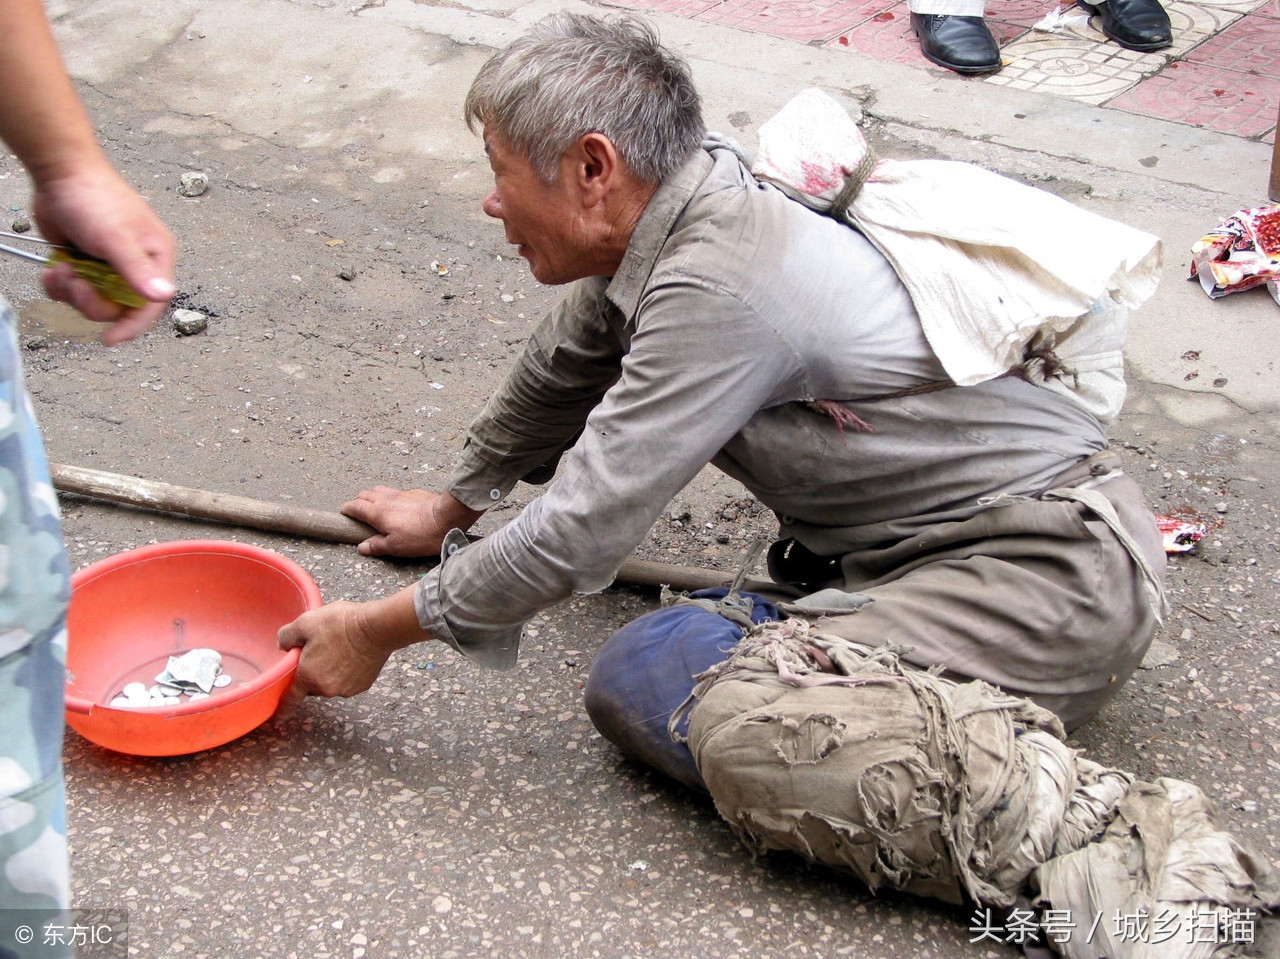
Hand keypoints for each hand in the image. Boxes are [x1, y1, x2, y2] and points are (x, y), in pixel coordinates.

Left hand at [31, 162, 175, 344]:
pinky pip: (74, 289)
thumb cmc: (94, 197)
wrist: (59, 172)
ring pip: (93, 300)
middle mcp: (135, 264)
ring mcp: (107, 264)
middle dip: (92, 302)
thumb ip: (138, 270)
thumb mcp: (117, 238)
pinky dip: (59, 284)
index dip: (133, 325)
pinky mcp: (84, 261)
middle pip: (118, 307)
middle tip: (77, 284)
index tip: (111, 338)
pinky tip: (54, 268)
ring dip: (72, 291)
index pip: (152, 303)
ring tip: (63, 269)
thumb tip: (163, 295)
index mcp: (154, 257)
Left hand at [276, 601, 391, 716]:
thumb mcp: (306, 622)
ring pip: (331, 683)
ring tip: (340, 648)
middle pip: (312, 685)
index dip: (283, 710)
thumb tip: (283, 646)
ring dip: (330, 672)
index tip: (278, 719)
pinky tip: (353, 654)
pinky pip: (348, 681)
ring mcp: (346, 689)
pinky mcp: (363, 685)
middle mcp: (326, 689)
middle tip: (319, 650)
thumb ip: (287, 636)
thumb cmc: (341, 624)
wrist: (377, 627)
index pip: (291, 699)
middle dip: (312, 672)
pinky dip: (347, 672)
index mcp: (308, 677)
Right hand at [341, 486, 482, 557]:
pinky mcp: (413, 492)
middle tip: (359, 512)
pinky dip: (390, 496)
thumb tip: (362, 547)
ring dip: (373, 496)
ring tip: (376, 507)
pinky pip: (396, 491)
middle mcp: (385, 499)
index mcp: (377, 512)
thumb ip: (377, 545)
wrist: (446, 518)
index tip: (344, 513)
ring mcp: (400, 493)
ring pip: (379, 489)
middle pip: (364, 494)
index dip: (347, 509)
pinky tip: (398, 506)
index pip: (354, 506)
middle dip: (358, 501)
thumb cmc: (420, 535)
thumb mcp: (396, 547)